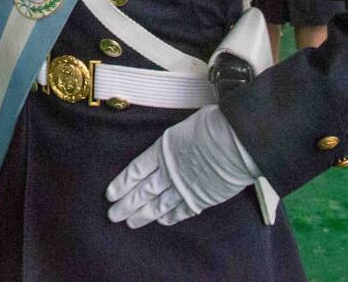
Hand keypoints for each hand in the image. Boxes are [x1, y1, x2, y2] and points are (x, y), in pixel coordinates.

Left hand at [106, 106, 260, 228]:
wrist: (237, 141)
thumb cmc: (215, 124)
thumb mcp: (186, 125)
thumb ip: (176, 139)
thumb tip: (178, 141)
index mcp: (162, 149)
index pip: (135, 170)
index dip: (122, 184)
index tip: (110, 194)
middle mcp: (169, 171)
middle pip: (142, 191)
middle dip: (126, 205)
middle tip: (113, 216)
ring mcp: (184, 187)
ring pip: (158, 205)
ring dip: (143, 215)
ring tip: (130, 223)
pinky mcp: (201, 198)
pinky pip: (181, 211)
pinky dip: (170, 217)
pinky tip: (161, 222)